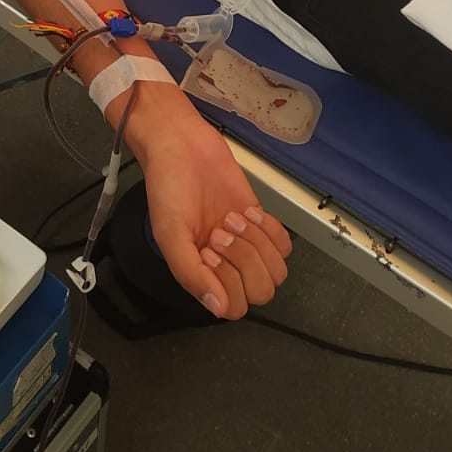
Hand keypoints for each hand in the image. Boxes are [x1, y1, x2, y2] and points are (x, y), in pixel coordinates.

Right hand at [127, 95, 291, 317]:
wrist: (181, 144)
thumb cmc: (168, 185)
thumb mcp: (169, 232)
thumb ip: (189, 273)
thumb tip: (217, 307)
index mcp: (199, 272)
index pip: (232, 305)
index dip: (228, 282)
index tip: (208, 250)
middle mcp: (225, 263)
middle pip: (260, 290)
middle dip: (245, 259)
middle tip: (220, 230)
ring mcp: (244, 243)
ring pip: (275, 269)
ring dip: (257, 243)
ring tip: (231, 219)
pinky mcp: (258, 221)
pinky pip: (283, 243)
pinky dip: (270, 229)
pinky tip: (247, 212)